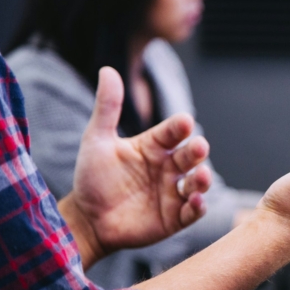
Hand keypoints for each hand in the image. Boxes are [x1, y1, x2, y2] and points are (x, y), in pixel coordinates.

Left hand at [59, 67, 211, 268]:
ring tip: (201, 176)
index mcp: (154, 146)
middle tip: (199, 147)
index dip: (179, 127)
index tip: (184, 121)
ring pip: (197, 183)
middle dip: (197, 151)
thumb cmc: (92, 178)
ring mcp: (173, 193)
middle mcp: (168, 167)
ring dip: (203, 179)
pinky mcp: (175, 217)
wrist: (87, 219)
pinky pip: (192, 211)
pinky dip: (198, 207)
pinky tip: (196, 201)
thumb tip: (108, 69)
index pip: (172, 132)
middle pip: (190, 156)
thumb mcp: (96, 140)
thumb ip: (107, 107)